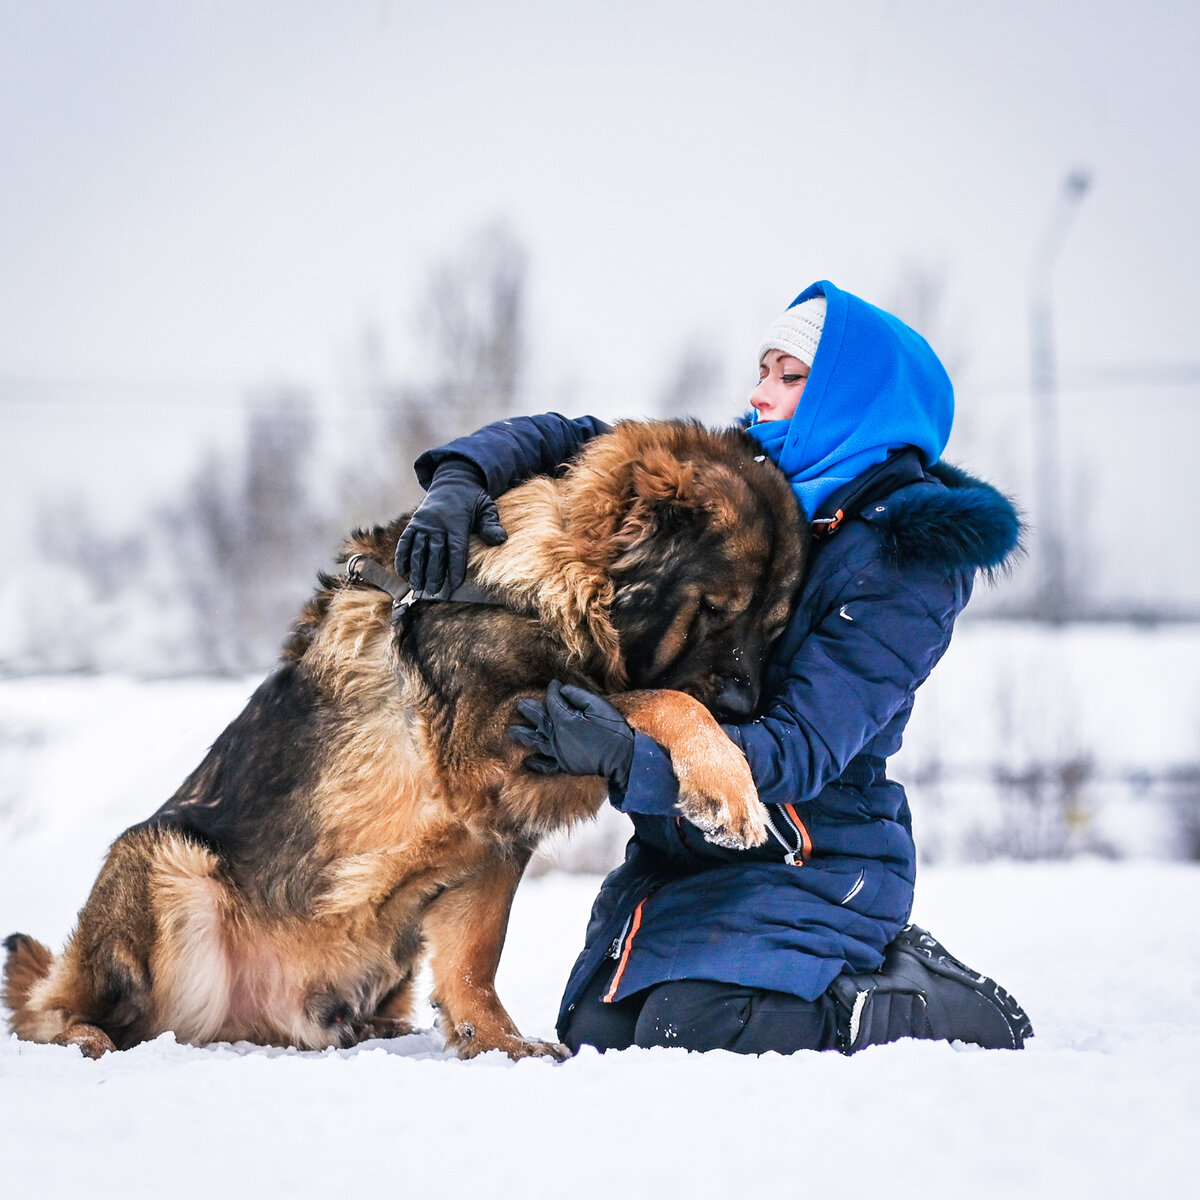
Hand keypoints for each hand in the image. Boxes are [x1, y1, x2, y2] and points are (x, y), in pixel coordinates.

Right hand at [394, 458, 507, 598]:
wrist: (453, 480)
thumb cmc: (472, 499)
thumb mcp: (486, 507)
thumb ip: (491, 524)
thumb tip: (501, 540)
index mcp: (456, 521)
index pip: (455, 549)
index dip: (455, 567)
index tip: (454, 584)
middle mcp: (437, 523)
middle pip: (434, 552)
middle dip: (433, 573)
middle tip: (433, 591)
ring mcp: (423, 522)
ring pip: (418, 549)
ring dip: (416, 569)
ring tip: (417, 586)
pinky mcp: (414, 522)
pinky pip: (406, 541)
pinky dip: (402, 556)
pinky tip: (402, 572)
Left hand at [509, 681, 634, 790]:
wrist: (622, 757)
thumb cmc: (612, 729)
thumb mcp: (597, 705)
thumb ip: (577, 696)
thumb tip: (561, 689)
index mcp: (564, 720)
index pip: (552, 702)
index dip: (551, 691)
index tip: (552, 685)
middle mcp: (557, 737)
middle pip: (539, 720)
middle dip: (529, 711)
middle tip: (519, 705)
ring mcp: (559, 753)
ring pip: (536, 742)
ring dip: (523, 735)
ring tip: (511, 731)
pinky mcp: (565, 765)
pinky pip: (546, 765)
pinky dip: (536, 764)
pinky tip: (527, 762)